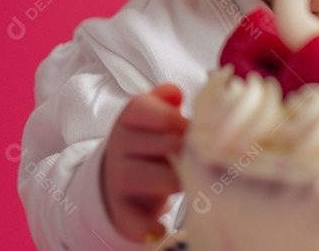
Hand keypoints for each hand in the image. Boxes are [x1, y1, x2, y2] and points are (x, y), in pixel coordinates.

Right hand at [102, 84, 187, 240]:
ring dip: (177, 180)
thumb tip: (175, 93)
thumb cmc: (153, 140)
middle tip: (200, 154)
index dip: (172, 117)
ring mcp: (118, 177)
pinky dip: (147, 225)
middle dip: (188, 149)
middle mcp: (119, 145)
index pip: (143, 108)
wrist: (122, 175)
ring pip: (153, 178)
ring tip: (188, 179)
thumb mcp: (157, 114)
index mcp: (131, 116)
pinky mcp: (120, 207)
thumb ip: (168, 101)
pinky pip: (131, 218)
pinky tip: (162, 226)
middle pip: (164, 143)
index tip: (187, 126)